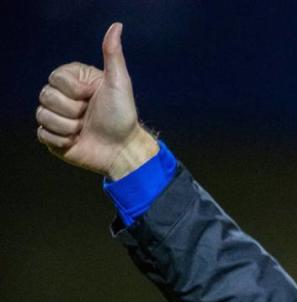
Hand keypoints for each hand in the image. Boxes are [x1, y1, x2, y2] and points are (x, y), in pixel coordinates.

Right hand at [36, 22, 157, 179]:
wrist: (123, 149)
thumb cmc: (123, 116)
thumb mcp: (119, 82)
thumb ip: (113, 55)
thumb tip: (116, 26)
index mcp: (74, 81)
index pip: (56, 78)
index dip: (75, 90)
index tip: (93, 96)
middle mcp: (62, 97)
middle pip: (46, 96)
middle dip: (73, 110)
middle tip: (89, 115)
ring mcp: (56, 117)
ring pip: (42, 115)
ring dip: (68, 126)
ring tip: (84, 129)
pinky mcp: (52, 137)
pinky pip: (42, 133)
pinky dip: (61, 140)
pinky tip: (76, 141)